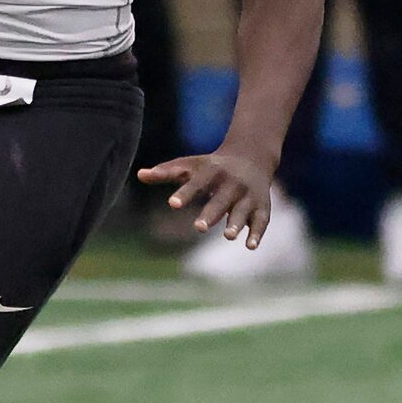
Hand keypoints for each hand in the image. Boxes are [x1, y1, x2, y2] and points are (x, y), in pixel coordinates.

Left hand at [143, 143, 276, 247]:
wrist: (252, 156)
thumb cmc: (212, 166)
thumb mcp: (190, 165)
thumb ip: (166, 172)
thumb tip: (139, 174)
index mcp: (213, 170)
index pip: (198, 182)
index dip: (185, 193)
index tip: (172, 204)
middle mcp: (233, 182)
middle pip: (221, 199)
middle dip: (212, 212)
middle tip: (199, 227)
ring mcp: (248, 195)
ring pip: (242, 210)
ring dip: (237, 223)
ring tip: (228, 237)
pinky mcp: (261, 206)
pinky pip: (261, 220)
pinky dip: (257, 232)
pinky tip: (250, 246)